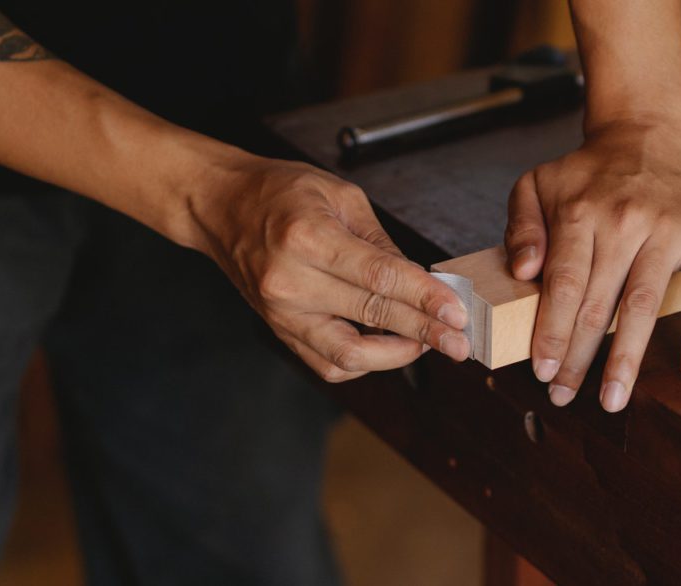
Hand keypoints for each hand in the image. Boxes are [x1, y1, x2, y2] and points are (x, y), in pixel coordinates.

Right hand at [187, 152, 470, 381]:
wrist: (220, 207)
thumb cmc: (278, 192)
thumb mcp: (339, 197)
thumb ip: (381, 243)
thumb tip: (423, 282)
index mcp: (308, 239)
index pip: (379, 278)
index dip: (424, 298)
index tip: (458, 311)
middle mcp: (290, 282)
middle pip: (371, 317)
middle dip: (424, 332)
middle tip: (460, 342)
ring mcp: (281, 313)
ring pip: (348, 356)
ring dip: (395, 355)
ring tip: (427, 343)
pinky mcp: (279, 330)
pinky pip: (327, 363)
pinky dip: (362, 362)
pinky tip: (385, 345)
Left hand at [504, 120, 680, 411]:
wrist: (652, 131)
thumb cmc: (588, 171)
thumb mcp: (538, 184)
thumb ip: (522, 227)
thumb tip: (523, 271)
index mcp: (580, 212)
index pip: (563, 284)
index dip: (550, 330)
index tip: (541, 370)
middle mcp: (625, 221)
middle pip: (598, 303)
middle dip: (578, 357)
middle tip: (564, 397)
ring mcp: (669, 229)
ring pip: (644, 304)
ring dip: (627, 357)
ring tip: (613, 399)